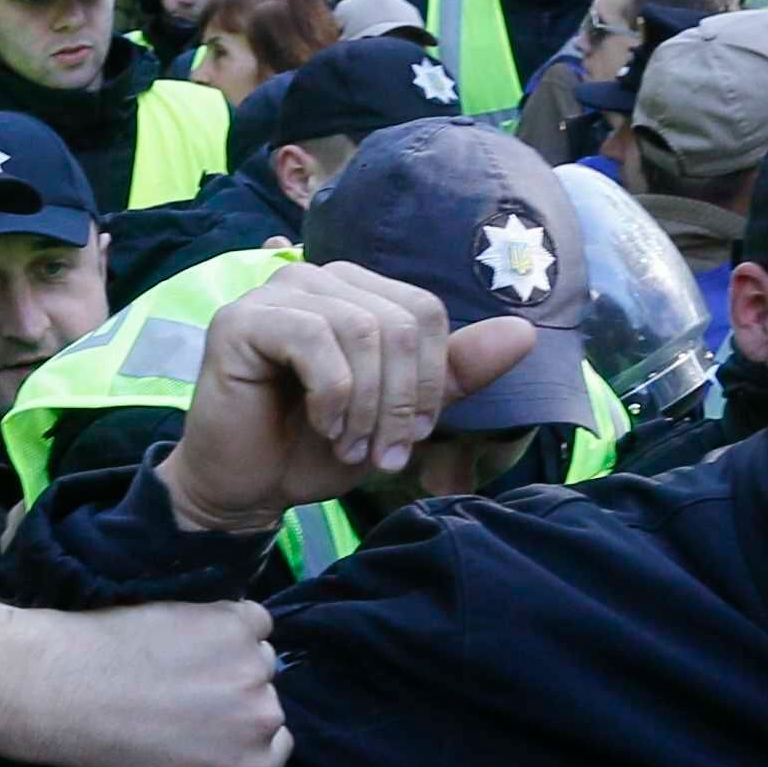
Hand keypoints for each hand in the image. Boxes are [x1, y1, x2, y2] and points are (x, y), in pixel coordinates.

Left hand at [0, 593, 291, 766]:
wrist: (70, 693)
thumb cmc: (111, 759)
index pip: (273, 749)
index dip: (239, 735)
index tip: (206, 722)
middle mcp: (264, 719)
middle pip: (266, 703)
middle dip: (236, 699)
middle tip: (185, 693)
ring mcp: (252, 666)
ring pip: (259, 660)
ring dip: (232, 660)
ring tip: (180, 662)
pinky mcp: (233, 623)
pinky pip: (254, 620)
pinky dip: (233, 622)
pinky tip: (195, 630)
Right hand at [156, 261, 530, 537]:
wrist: (247, 487)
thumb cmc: (315, 447)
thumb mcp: (400, 415)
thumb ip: (454, 375)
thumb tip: (524, 333)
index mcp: (357, 292)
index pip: (426, 311)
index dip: (431, 380)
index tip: (411, 435)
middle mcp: (318, 279)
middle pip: (400, 321)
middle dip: (401, 401)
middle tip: (380, 452)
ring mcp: (276, 293)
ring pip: (362, 330)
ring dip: (367, 405)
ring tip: (348, 444)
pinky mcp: (242, 319)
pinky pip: (315, 340)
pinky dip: (333, 394)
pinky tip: (322, 424)